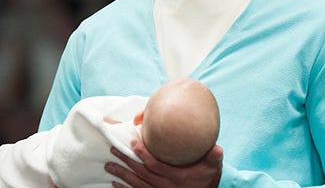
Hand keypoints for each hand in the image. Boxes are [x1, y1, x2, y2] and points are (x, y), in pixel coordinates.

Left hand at [105, 138, 222, 187]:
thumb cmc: (207, 176)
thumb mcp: (213, 166)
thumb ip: (213, 157)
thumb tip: (216, 149)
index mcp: (177, 177)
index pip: (156, 165)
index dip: (143, 154)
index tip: (132, 142)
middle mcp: (166, 187)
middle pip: (142, 174)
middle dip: (126, 161)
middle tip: (113, 149)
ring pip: (137, 184)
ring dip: (122, 175)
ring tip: (108, 165)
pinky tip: (114, 183)